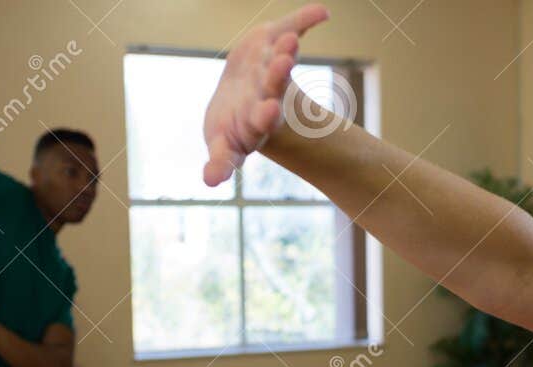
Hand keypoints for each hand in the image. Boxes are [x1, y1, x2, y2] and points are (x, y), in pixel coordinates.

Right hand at [202, 3, 329, 186]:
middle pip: (274, 87)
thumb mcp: (222, 146)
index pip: (262, 120)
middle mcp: (267, 94)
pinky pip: (292, 29)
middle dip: (277, 77)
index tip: (270, 110)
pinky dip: (305, 19)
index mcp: (256, 120)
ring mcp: (272, 69)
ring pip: (281, 59)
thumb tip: (210, 183)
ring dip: (285, 50)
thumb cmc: (231, 127)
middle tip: (282, 63)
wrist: (241, 99)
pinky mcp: (274, 46)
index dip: (265, 115)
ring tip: (289, 39)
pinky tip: (321, 12)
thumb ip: (220, 164)